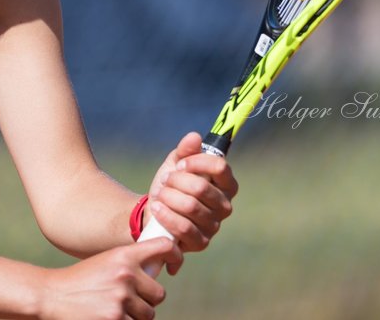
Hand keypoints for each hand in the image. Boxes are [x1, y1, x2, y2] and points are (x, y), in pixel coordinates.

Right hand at [38, 238, 179, 319]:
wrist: (52, 295)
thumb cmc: (81, 280)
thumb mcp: (106, 262)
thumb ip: (130, 265)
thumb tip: (157, 274)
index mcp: (124, 255)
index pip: (163, 247)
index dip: (174, 254)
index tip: (174, 263)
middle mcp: (126, 274)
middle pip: (159, 294)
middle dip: (147, 300)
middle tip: (129, 300)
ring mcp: (121, 299)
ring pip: (148, 314)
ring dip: (136, 315)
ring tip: (115, 309)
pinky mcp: (116, 319)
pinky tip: (108, 316)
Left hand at [145, 132, 237, 273]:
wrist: (154, 210)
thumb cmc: (171, 185)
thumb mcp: (175, 163)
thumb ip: (185, 150)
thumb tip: (194, 137)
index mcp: (225, 183)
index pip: (220, 167)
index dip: (197, 162)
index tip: (180, 164)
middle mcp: (225, 205)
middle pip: (202, 188)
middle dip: (176, 181)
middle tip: (165, 181)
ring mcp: (214, 225)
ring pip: (190, 206)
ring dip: (169, 197)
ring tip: (160, 194)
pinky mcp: (201, 242)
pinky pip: (184, 227)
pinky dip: (166, 215)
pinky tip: (157, 208)